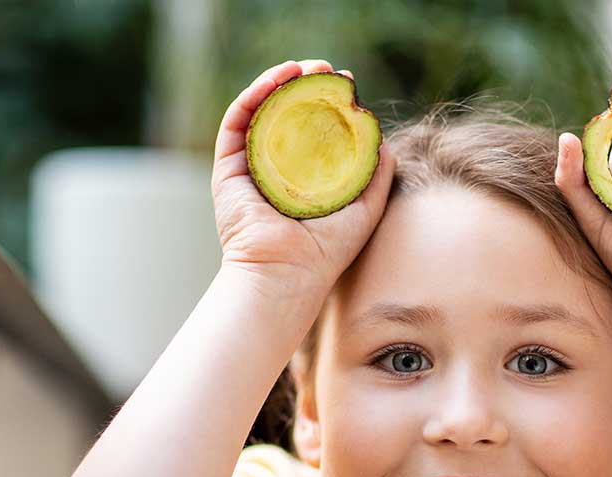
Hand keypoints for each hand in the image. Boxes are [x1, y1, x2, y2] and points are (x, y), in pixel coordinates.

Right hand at [211, 59, 395, 292]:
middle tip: (328, 70)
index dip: (328, 103)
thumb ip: (376, 176)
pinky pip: (237, 122)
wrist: (286, 274)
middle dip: (306, 86)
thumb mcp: (364, 209)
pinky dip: (254, 95)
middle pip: (287, 115)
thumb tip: (384, 141)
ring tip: (303, 67)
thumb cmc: (326, 252)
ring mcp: (249, 166)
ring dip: (279, 82)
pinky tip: (276, 79)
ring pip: (261, 111)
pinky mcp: (227, 168)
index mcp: (303, 178)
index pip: (313, 130)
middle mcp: (274, 169)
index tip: (348, 86)